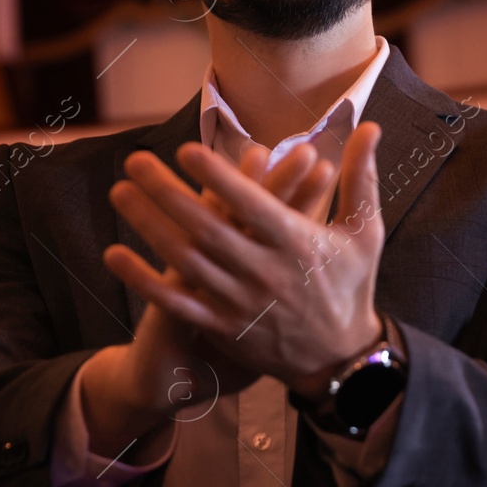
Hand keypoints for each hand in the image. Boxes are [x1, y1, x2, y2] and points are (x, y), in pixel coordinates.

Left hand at [82, 143, 339, 456]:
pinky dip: (145, 280)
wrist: (342, 359)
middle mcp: (266, 271)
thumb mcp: (365, 232)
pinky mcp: (225, 328)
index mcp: (299, 243)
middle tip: (135, 161)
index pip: (253, 204)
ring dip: (149, 226)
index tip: (186, 150)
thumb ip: (361, 178)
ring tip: (120, 193)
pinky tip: (115, 255)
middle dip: (167, 192)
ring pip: (186, 261)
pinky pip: (178, 304)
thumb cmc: (353, 286)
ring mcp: (242, 302)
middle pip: (208, 228)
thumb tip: (370, 127)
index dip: (219, 177)